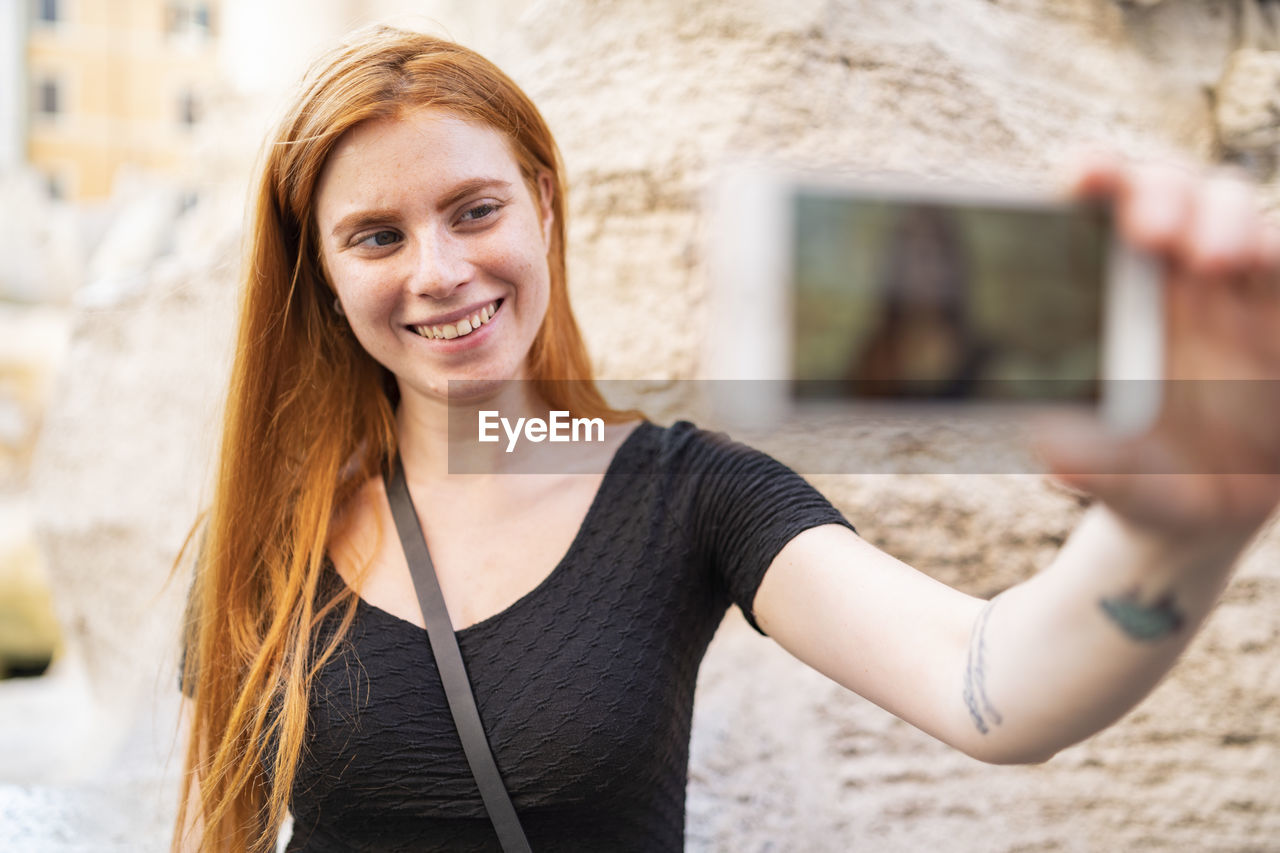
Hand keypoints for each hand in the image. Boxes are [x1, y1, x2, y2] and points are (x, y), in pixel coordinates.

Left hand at [1034, 152, 1279, 538]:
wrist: (1212, 509)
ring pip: (1230, 207)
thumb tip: (1055, 453)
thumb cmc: (1142, 478)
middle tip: (1151, 232)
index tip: (1084, 176)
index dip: (1090, 176)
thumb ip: (1090, 465)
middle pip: (1164, 190)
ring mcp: (1230, 283)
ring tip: (1215, 259)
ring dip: (1223, 218)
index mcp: (1101, 296)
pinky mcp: (1279, 302)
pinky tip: (1262, 261)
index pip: (1091, 212)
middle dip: (1159, 191)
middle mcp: (1163, 275)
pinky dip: (1276, 248)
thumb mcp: (1118, 480)